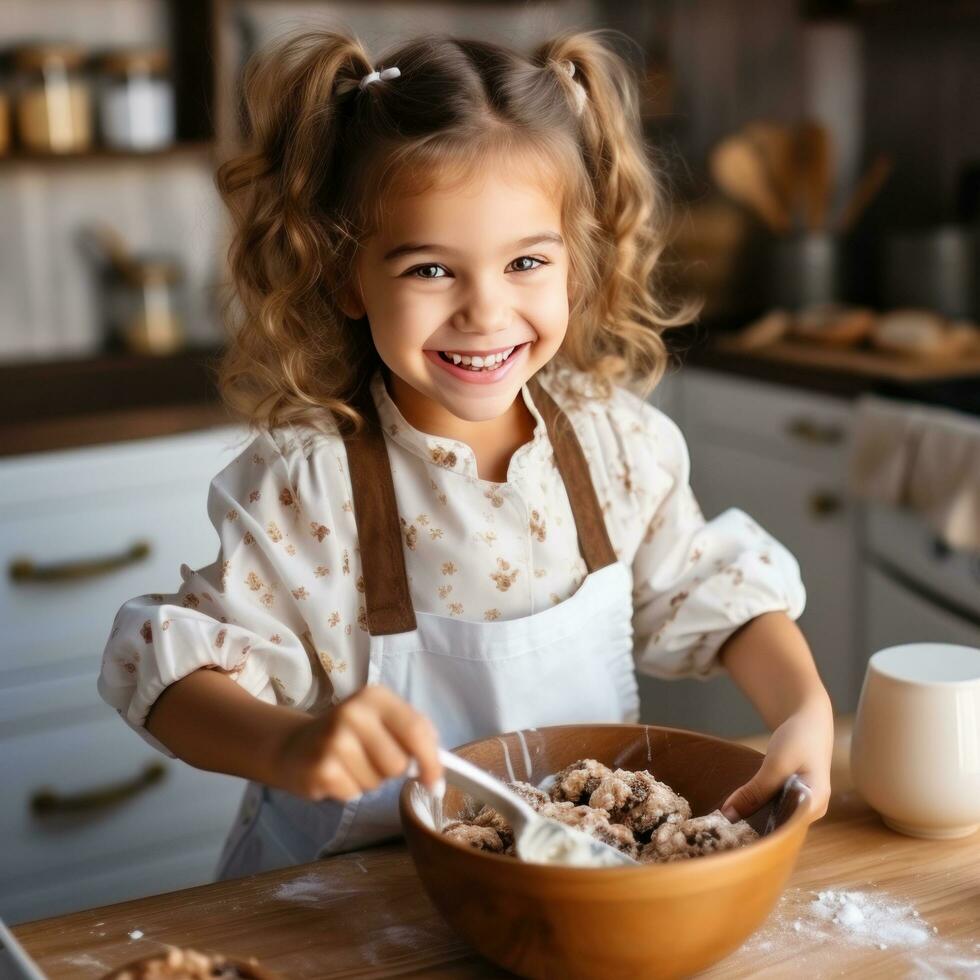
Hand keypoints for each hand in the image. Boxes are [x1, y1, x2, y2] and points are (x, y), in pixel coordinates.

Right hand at [271, 684, 442, 801]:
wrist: (294, 746)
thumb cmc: (350, 734)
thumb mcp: (382, 720)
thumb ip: (415, 736)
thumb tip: (437, 775)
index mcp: (376, 696)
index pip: (416, 730)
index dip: (431, 760)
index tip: (434, 782)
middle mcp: (354, 713)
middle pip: (399, 763)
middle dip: (392, 770)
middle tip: (371, 759)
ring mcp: (334, 741)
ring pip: (378, 782)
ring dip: (369, 781)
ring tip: (351, 765)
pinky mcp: (320, 769)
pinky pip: (355, 794)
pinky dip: (349, 792)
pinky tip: (336, 775)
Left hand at [720, 696, 832, 824]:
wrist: (808, 719)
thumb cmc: (798, 738)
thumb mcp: (775, 765)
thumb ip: (754, 792)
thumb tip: (728, 815)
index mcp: (815, 804)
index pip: (787, 831)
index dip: (761, 836)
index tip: (734, 838)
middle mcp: (812, 810)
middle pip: (782, 828)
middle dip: (755, 831)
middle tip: (725, 834)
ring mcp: (804, 804)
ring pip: (777, 818)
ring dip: (755, 820)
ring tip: (728, 827)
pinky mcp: (793, 797)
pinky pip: (775, 809)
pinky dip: (758, 809)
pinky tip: (739, 812)